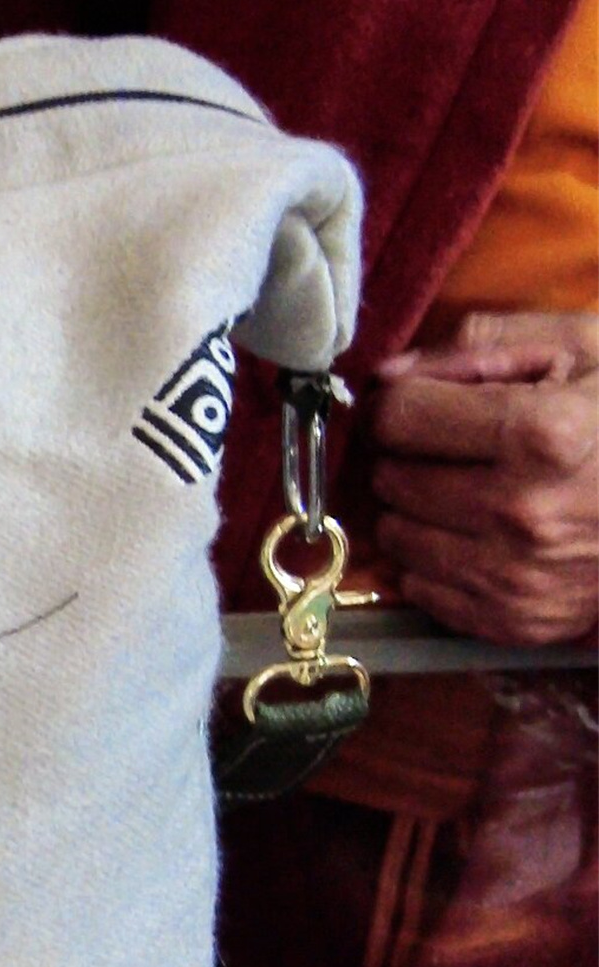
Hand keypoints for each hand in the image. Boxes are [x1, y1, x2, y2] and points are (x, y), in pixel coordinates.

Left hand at [372, 311, 598, 647]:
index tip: (427, 402)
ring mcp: (519, 576)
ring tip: (472, 490)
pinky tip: (479, 535)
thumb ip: (482, 347)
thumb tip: (388, 375)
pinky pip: (419, 588)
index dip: (404, 402)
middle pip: (391, 479)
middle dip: (412, 457)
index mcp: (544, 434)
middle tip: (460, 449)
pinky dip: (434, 561)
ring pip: (395, 536)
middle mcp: (524, 512)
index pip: (399, 417)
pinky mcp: (516, 620)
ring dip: (417, 511)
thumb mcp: (587, 348)